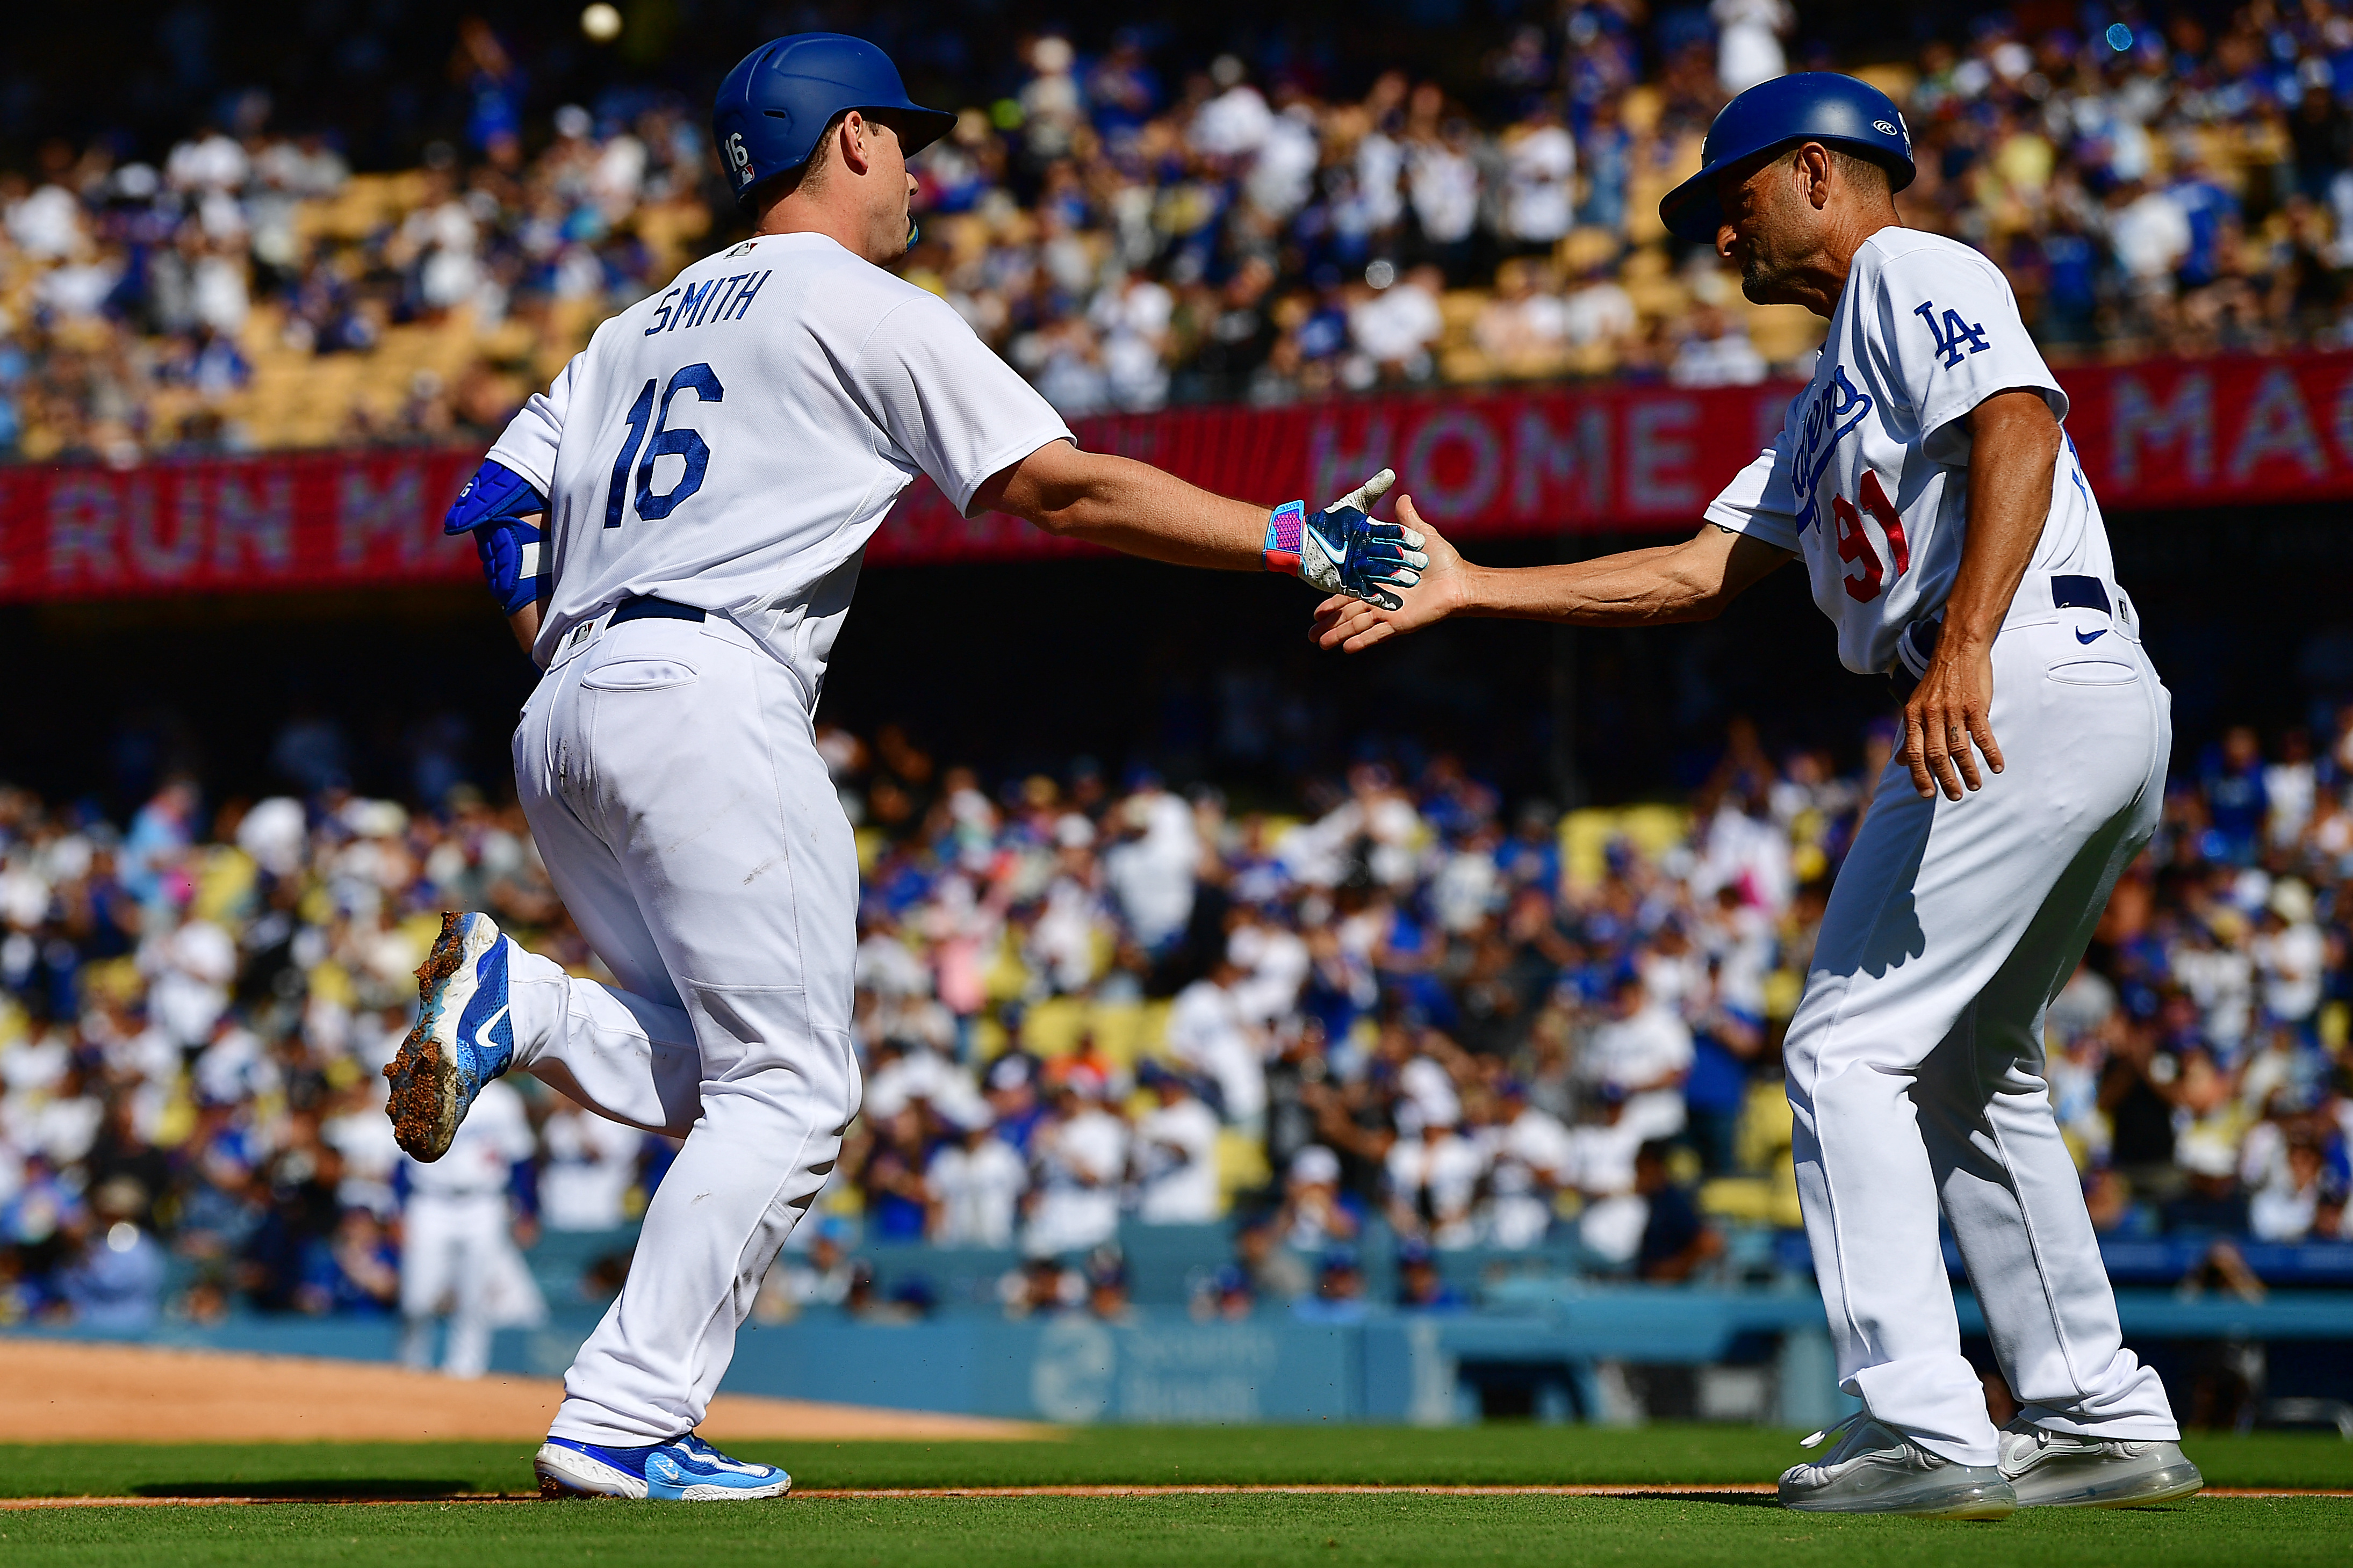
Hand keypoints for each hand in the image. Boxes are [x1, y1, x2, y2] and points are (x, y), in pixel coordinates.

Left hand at [1269, 468, 1427, 608]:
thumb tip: (1391, 473)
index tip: (1421, 541)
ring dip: (1396, 578)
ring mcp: (1361, 570)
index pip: (1394, 535)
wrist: (1302, 543)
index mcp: (1373, 535)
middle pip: (1391, 556)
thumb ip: (1372, 491)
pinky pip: (1367, 592)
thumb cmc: (1326, 522)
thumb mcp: (1351, 504)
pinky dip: (1379, 596)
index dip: (1406, 538)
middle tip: (1423, 564)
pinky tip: (1393, 601)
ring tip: (1412, 581)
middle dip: (1406, 560)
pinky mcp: (1351, 585)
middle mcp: (1370, 553)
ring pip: (1382, 575)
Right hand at [1311, 496, 1466, 650]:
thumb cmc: (1442, 560)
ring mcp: (1389, 613)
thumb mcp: (1421, 535)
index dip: (1332, 601)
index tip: (1315, 609)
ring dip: (1338, 635)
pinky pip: (1377, 634)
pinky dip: (1362, 641)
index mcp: (1379, 581)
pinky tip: (1346, 650)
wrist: (1460, 581)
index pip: (1349, 592)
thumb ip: (1407, 520)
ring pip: (1357, 625)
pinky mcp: (1399, 623)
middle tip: (1309, 634)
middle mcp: (1380, 599)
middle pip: (1348, 613)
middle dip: (1328, 624)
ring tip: (1319, 644)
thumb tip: (1402, 496)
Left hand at [1903, 639, 2003, 799]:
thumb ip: (1910, 734)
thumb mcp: (1916, 705)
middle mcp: (1931, 714)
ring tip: (1974, 786)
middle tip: (1954, 795)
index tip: (1926, 794)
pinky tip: (1997, 766)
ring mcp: (1953, 710)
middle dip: (1945, 779)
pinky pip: (1982, 735)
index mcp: (1914, 715)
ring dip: (1968, 770)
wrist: (1957, 650)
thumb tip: (1900, 761)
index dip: (1919, 775)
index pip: (1914, 752)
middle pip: (1936, 754)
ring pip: (1959, 748)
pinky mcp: (1974, 705)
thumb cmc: (1937, 681)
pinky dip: (1991, 752)